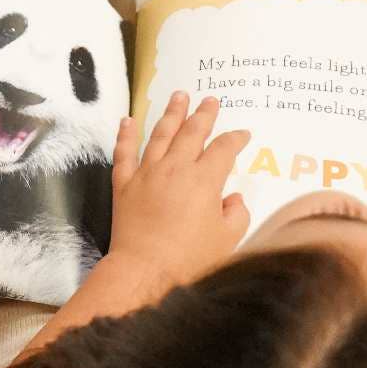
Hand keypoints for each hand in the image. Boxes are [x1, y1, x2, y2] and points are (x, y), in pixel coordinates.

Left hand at [107, 92, 250, 294]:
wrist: (145, 272)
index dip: (236, 139)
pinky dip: (125, 135)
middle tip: (210, 100)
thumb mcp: (227, 240)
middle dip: (204, 114)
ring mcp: (147, 174)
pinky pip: (124, 153)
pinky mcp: (124, 186)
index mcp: (204, 180)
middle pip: (192, 132)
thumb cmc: (190, 260)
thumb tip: (233, 199)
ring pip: (160, 135)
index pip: (224, 149)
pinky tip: (128, 120)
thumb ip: (236, 214)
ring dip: (171, 114)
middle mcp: (175, 168)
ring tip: (179, 95)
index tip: (243, 135)